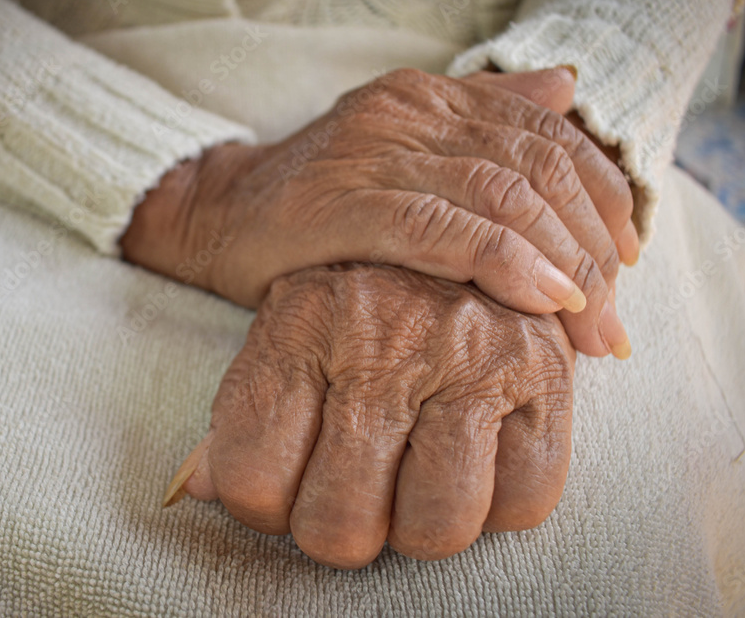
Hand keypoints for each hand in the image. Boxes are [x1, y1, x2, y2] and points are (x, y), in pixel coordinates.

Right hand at [121, 68, 633, 357]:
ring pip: (502, 196)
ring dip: (564, 262)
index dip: (600, 194)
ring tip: (595, 323)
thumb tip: (564, 90)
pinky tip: (546, 299)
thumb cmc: (313, 204)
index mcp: (428, 99)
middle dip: (592, 243)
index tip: (628, 257)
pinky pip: (444, 228)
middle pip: (535, 168)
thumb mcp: (401, 154)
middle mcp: (409, 113)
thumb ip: (480, 120)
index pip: (545, 133)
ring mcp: (376, 153)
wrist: (214, 215)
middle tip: (615, 316)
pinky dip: (506, 263)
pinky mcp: (345, 202)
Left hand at [165, 264, 574, 568]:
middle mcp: (383, 336)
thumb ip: (240, 414)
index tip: (283, 488)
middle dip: (339, 529)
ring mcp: (469, 353)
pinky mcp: (545, 369)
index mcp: (300, 320)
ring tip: (415, 483)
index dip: (262, 506)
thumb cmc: (359, 294)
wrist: (463, 215)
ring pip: (435, 526)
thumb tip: (199, 488)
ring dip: (419, 526)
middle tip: (352, 496)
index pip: (251, 477)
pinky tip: (477, 461)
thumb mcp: (285, 328)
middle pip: (338, 524)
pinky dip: (497, 504)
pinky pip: (524, 500)